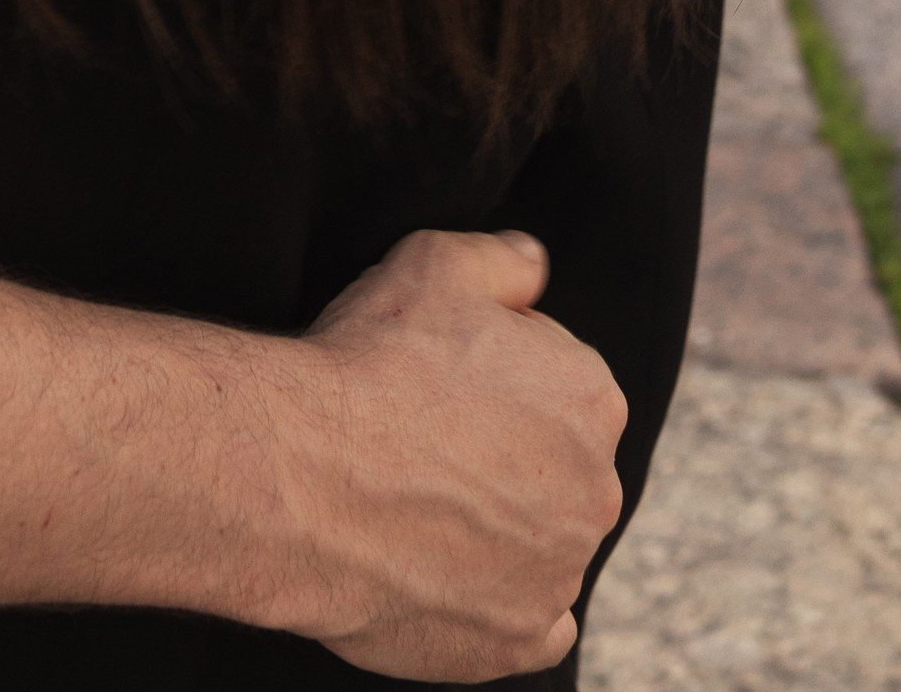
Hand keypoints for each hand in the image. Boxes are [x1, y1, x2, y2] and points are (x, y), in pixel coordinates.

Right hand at [261, 232, 624, 678]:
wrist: (304, 476)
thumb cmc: (370, 363)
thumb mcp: (435, 263)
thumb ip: (505, 261)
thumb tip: (534, 265)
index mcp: (591, 397)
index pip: (555, 378)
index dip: (491, 372)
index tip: (438, 377)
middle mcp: (595, 491)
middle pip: (555, 464)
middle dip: (505, 453)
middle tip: (423, 438)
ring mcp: (559, 573)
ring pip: (541, 543)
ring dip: (499, 528)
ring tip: (415, 503)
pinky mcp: (517, 640)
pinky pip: (532, 624)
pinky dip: (500, 604)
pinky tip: (449, 574)